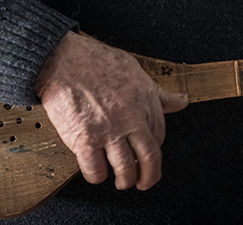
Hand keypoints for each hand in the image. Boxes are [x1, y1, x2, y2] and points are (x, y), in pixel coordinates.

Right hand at [34, 32, 188, 190]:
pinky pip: (96, 170)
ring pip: (125, 170)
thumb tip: (181, 101)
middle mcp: (130, 118)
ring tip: (121, 181)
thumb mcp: (134, 70)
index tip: (147, 152)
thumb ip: (157, 92)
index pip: (159, 134)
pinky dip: (97, 176)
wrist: (61, 60)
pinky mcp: (85, 140)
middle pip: (150, 158)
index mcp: (145, 100)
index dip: (154, 148)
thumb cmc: (93, 60)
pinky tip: (96, 170)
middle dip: (149, 177)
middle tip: (144, 182)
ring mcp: (108, 131)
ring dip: (124, 180)